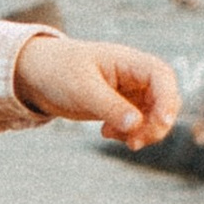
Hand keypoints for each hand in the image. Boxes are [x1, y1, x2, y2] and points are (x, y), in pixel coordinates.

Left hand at [9, 30, 180, 151]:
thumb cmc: (58, 72)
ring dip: (142, 132)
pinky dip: (128, 134)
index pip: (161, 76)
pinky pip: (137, 124)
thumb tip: (137, 125)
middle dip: (155, 124)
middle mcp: (134, 76)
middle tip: (134, 142)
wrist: (36, 75)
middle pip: (164, 100)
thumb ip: (110, 106)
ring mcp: (129, 92)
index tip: (163, 122)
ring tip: (110, 136)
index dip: (168, 99)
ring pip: (153, 116)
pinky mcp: (120, 107)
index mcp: (128, 61)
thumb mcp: (82, 90)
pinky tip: (105, 133)